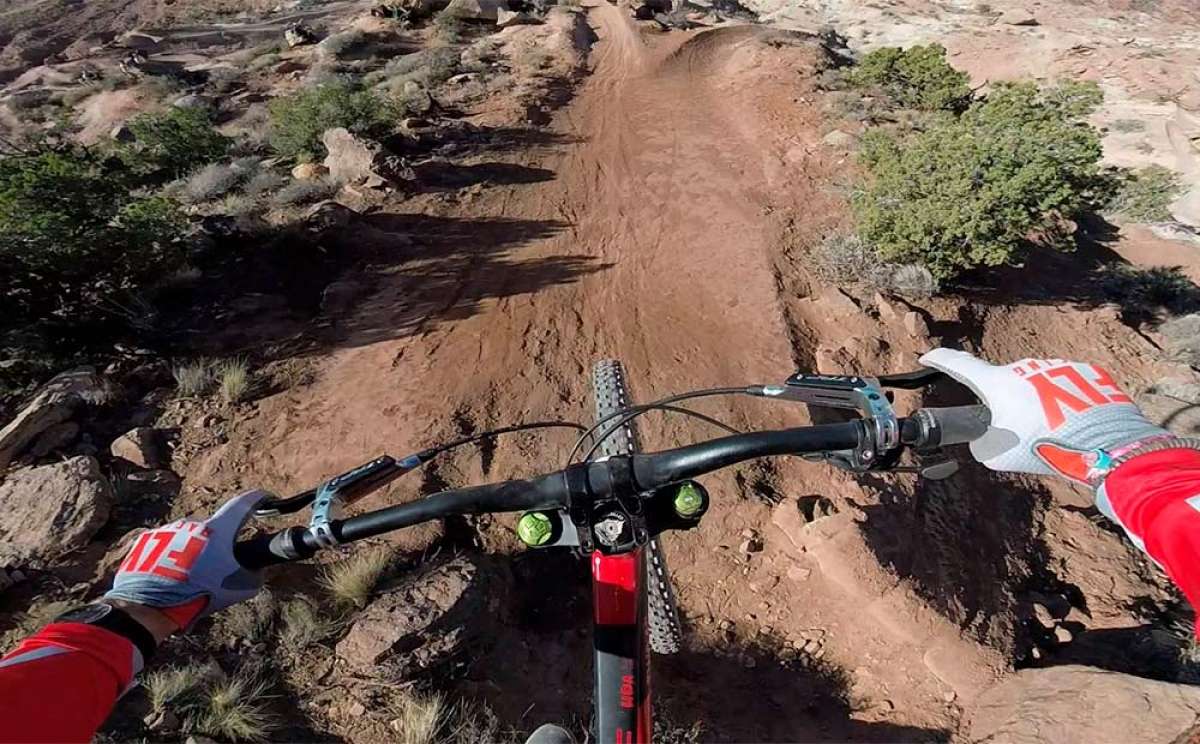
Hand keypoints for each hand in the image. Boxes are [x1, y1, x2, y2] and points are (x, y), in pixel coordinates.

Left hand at [104, 491, 269, 631]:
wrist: (150, 607)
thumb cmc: (198, 593)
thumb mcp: (239, 589)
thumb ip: (255, 575)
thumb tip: (257, 570)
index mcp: (218, 528)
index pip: (243, 504)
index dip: (258, 499)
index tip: (265, 497)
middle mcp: (193, 522)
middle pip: (214, 527)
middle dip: (219, 543)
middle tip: (218, 566)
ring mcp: (168, 530)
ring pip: (188, 537)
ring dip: (193, 550)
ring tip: (190, 577)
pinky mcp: (146, 541)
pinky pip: (166, 545)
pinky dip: (171, 556)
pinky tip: (170, 576)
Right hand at [919, 349, 1167, 484]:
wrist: (1103, 446)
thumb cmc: (1043, 448)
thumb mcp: (996, 454)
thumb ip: (981, 441)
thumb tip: (988, 435)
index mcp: (998, 383)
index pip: (959, 365)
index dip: (940, 360)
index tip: (928, 356)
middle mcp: (1026, 368)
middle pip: (1007, 384)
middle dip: (1009, 403)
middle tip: (1022, 430)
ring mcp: (1059, 366)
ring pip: (1041, 384)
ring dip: (1042, 402)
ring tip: (1057, 429)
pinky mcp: (1089, 373)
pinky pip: (1070, 384)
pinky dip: (1069, 400)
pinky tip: (1077, 421)